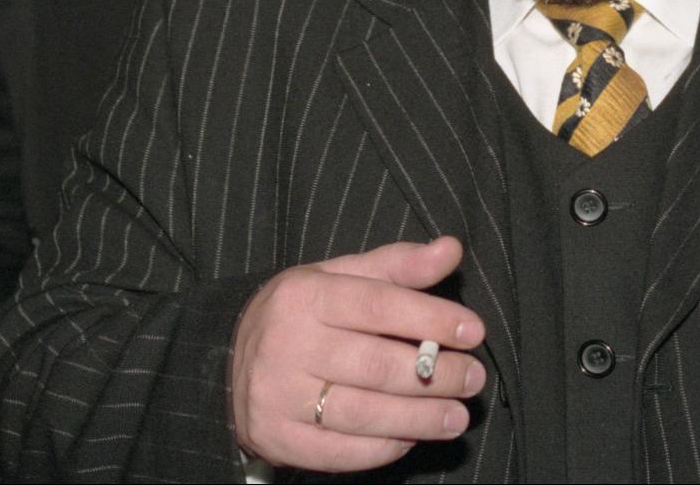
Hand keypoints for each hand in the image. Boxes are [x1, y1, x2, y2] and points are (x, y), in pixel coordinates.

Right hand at [231, 236, 486, 473]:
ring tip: (457, 416)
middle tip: (473, 378)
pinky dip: (384, 448)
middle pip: (376, 365)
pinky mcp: (277, 438)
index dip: (431, 319)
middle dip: (437, 375)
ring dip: (421, 418)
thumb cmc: (300, 314)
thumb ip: (397, 266)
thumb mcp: (339, 276)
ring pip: (363, 413)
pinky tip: (412, 436)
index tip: (473, 331)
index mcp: (304, 295)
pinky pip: (341, 451)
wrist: (226, 359)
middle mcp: (287, 344)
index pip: (378, 305)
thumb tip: (451, 249)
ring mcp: (278, 395)